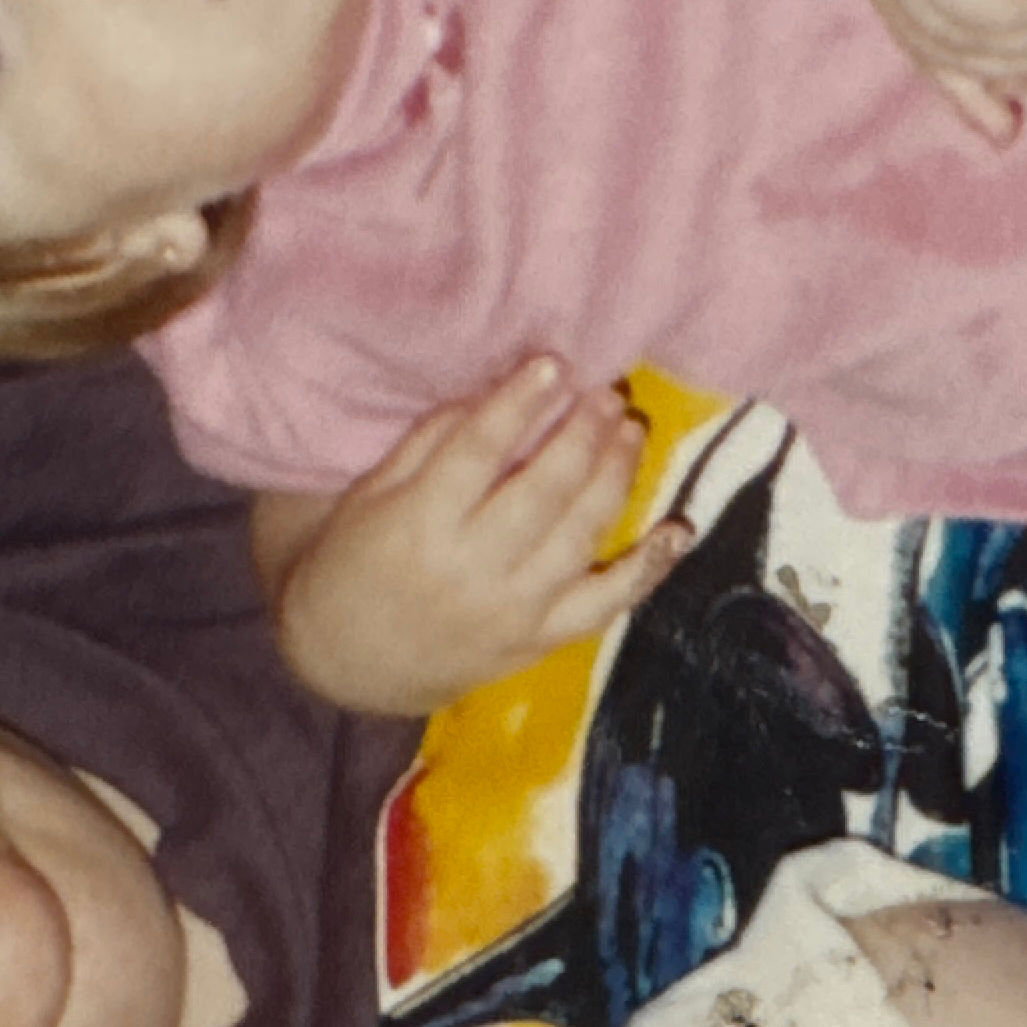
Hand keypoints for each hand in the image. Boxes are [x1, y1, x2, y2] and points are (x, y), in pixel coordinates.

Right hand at [261, 358, 689, 715]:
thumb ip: (432, 442)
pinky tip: (677, 532)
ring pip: (581, 536)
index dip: (519, 403)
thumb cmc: (353, 562)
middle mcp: (470, 570)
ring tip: (629, 430)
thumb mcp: (371, 494)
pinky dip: (647, 570)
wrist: (349, 663)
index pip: (477, 452)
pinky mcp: (538, 642)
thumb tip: (497, 393)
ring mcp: (511, 611)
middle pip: (543, 490)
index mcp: (418, 525)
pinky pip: (604, 606)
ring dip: (614, 476)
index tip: (554, 364)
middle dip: (582, 433)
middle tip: (605, 393)